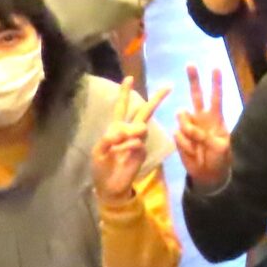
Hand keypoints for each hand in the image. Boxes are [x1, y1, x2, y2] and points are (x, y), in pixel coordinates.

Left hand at [91, 82, 172, 203]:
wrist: (110, 187)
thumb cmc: (101, 168)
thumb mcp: (98, 152)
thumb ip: (109, 139)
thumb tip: (124, 131)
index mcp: (115, 129)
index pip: (121, 107)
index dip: (124, 93)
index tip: (129, 79)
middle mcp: (129, 132)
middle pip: (143, 111)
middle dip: (155, 99)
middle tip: (168, 86)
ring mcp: (137, 142)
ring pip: (141, 126)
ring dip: (132, 131)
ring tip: (121, 141)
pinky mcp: (142, 152)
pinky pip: (139, 142)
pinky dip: (130, 146)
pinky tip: (124, 154)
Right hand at [174, 64, 230, 184]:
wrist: (209, 175)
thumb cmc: (221, 159)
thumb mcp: (219, 148)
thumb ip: (204, 136)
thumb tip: (185, 126)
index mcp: (216, 119)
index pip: (217, 97)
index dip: (216, 83)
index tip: (216, 68)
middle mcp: (202, 118)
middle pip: (197, 95)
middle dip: (194, 80)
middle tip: (190, 64)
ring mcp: (190, 127)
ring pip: (182, 117)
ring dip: (188, 130)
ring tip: (198, 146)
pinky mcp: (180, 137)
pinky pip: (178, 135)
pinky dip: (185, 144)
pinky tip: (192, 152)